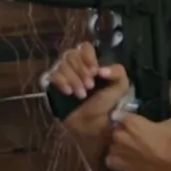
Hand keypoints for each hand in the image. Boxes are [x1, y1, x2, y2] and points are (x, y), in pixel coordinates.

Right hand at [45, 44, 129, 169]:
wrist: (91, 122)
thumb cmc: (105, 103)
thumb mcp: (120, 86)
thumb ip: (117, 72)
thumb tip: (101, 70)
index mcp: (91, 61)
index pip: (84, 47)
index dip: (88, 57)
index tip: (95, 72)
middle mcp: (74, 63)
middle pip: (71, 55)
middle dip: (82, 72)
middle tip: (90, 86)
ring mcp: (61, 72)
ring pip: (61, 65)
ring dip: (74, 80)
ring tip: (81, 95)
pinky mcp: (50, 83)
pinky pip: (51, 75)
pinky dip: (61, 83)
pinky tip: (69, 93)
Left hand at [106, 86, 170, 170]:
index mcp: (132, 122)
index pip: (118, 114)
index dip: (124, 118)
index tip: (130, 122)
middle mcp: (120, 134)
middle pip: (114, 130)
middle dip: (122, 133)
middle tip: (133, 137)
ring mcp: (115, 151)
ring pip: (112, 146)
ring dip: (119, 147)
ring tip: (130, 151)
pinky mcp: (115, 165)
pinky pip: (110, 159)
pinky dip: (116, 160)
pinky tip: (126, 161)